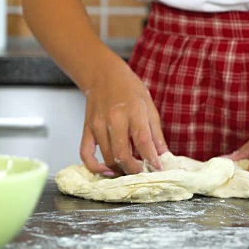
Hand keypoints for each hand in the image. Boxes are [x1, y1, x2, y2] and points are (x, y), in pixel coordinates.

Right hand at [79, 58, 167, 175]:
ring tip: (130, 168)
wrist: (104, 75)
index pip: (143, 141)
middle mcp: (114, 119)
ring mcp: (97, 125)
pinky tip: (107, 170)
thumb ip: (156, 134)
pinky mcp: (86, 129)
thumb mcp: (149, 107)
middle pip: (122, 154)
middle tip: (143, 173)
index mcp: (133, 112)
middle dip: (134, 169)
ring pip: (107, 157)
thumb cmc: (130, 90)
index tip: (158, 170)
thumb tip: (163, 156)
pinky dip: (95, 167)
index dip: (151, 159)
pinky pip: (86, 155)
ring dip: (120, 169)